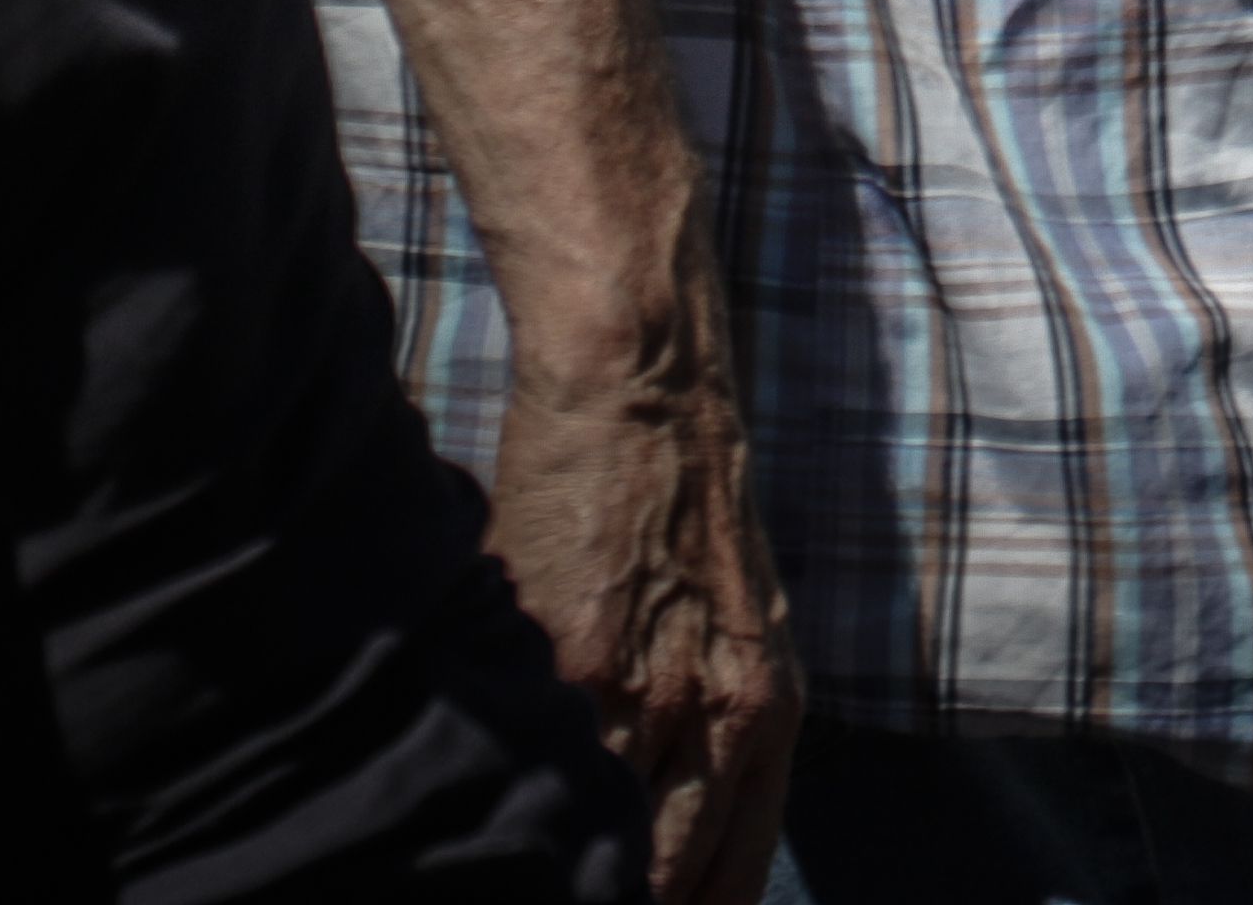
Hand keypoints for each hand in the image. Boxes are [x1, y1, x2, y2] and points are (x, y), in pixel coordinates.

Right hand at [488, 324, 799, 904]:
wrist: (648, 397)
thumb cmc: (683, 510)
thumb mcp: (734, 628)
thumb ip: (708, 729)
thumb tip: (649, 826)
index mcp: (770, 714)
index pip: (729, 879)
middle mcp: (724, 717)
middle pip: (668, 881)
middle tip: (577, 897)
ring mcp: (649, 694)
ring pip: (602, 842)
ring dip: (561, 865)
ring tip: (510, 874)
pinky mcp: (575, 658)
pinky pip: (546, 772)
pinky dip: (516, 808)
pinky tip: (482, 826)